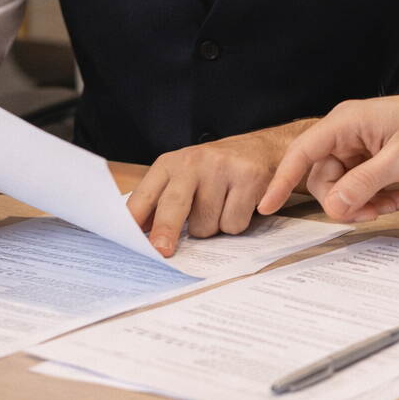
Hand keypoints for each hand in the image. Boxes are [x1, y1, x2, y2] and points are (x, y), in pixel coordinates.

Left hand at [128, 122, 305, 253]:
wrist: (264, 148)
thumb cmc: (217, 171)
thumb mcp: (184, 177)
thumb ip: (162, 202)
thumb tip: (140, 233)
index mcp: (170, 163)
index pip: (146, 195)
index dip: (136, 219)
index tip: (134, 242)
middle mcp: (194, 161)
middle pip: (174, 204)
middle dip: (166, 231)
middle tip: (163, 251)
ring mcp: (223, 168)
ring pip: (206, 224)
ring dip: (213, 228)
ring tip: (222, 208)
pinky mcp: (249, 178)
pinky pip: (233, 223)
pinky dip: (236, 224)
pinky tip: (240, 206)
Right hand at [259, 91, 398, 222]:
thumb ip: (364, 184)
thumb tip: (333, 206)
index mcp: (345, 122)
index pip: (302, 151)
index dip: (282, 179)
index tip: (267, 205)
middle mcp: (346, 132)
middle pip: (323, 177)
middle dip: (346, 201)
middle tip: (374, 213)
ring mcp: (358, 145)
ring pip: (342, 186)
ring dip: (365, 202)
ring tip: (396, 204)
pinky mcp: (370, 157)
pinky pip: (359, 184)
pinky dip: (375, 196)